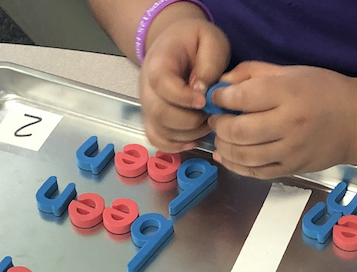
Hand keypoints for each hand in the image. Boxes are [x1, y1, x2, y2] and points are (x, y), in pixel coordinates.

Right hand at [139, 17, 229, 151]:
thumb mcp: (210, 41)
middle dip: (189, 120)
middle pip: (158, 112)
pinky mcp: (153, 117)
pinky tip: (193, 140)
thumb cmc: (195, 41)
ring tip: (207, 124)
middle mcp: (146, 86)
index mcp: (158, 62)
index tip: (204, 100)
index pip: (162, 83)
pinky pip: (156, 139)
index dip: (183, 97)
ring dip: (187, 134)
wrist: (175, 42)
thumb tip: (202, 92)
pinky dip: (174, 146)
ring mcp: (147, 104)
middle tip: (210, 115)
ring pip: (158, 130)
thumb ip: (209, 63)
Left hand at [207, 62, 356, 178]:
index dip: (221, 98)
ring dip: (224, 146)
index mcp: (289, 94)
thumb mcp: (292, 71)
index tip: (217, 97)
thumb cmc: (325, 91)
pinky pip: (257, 173)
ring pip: (244, 155)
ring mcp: (291, 150)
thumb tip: (221, 84)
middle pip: (239, 130)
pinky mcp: (293, 169)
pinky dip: (236, 166)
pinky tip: (226, 156)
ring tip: (221, 137)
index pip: (242, 98)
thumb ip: (254, 73)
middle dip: (219, 125)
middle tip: (216, 119)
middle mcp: (289, 124)